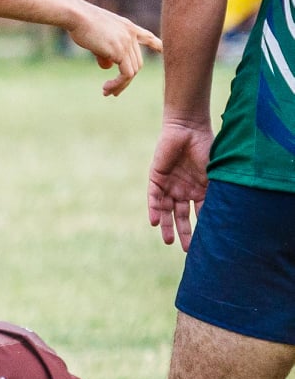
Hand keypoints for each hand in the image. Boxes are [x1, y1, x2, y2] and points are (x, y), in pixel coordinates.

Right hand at [67, 4, 160, 96]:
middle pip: (136, 62)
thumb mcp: (96, 38)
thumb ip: (104, 52)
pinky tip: (106, 88)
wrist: (76, 15)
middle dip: (126, 79)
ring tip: (106, 92)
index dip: (156, 45)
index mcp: (127, 27)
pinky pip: (126, 74)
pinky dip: (118, 84)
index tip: (163, 51)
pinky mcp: (120, 51)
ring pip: (132, 71)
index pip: (147, 37)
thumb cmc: (80, 24)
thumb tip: (108, 67)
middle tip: (111, 90)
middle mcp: (131, 34)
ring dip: (120, 85)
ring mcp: (127, 43)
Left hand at [148, 118, 212, 249]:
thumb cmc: (206, 148)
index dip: (204, 227)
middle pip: (183, 216)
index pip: (201, 213)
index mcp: (200, 190)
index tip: (208, 243)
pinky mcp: (156, 179)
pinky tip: (156, 223)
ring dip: (167, 226)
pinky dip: (155, 210)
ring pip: (167, 211)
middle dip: (185, 232)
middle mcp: (184, 191)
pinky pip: (154, 198)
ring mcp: (170, 186)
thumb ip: (215, 193)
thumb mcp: (213, 174)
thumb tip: (224, 217)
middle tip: (187, 250)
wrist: (188, 129)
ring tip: (169, 241)